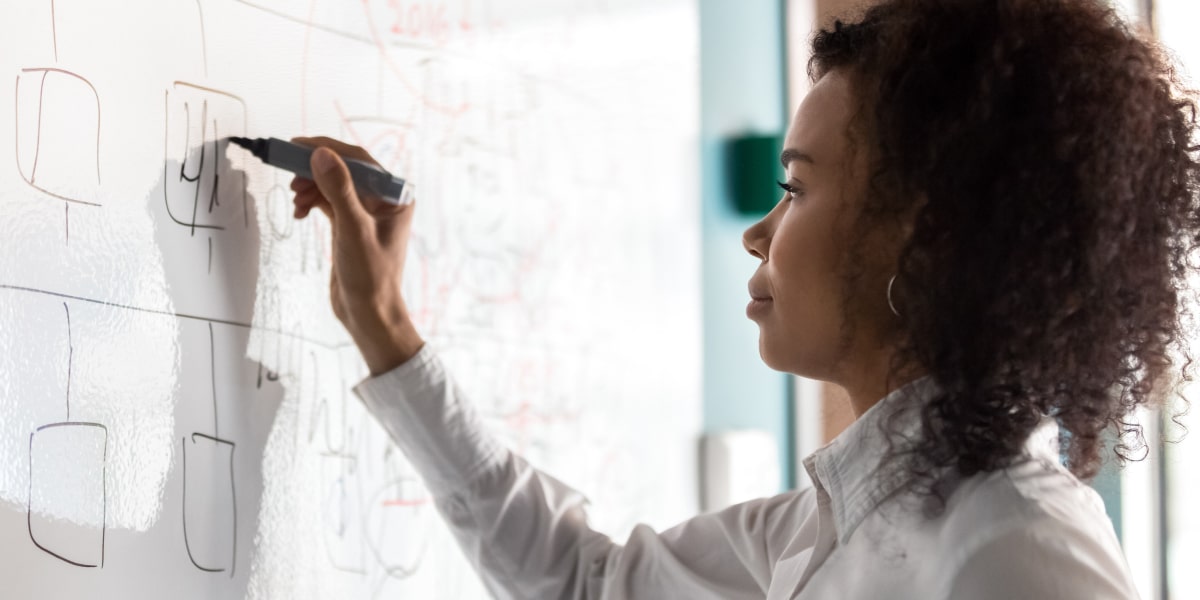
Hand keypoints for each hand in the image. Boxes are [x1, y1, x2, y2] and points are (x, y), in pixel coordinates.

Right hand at [290, 136, 423, 374]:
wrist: (369, 315)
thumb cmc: (371, 278)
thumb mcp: (353, 230)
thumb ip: (339, 190)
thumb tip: (321, 154)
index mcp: (396, 197)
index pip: (360, 160)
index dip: (328, 149)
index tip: (298, 146)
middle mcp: (384, 201)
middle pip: (344, 169)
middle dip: (315, 169)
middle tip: (289, 172)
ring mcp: (366, 213)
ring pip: (333, 184)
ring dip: (311, 186)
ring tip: (295, 198)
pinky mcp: (350, 225)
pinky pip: (328, 201)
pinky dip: (311, 201)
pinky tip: (299, 211)